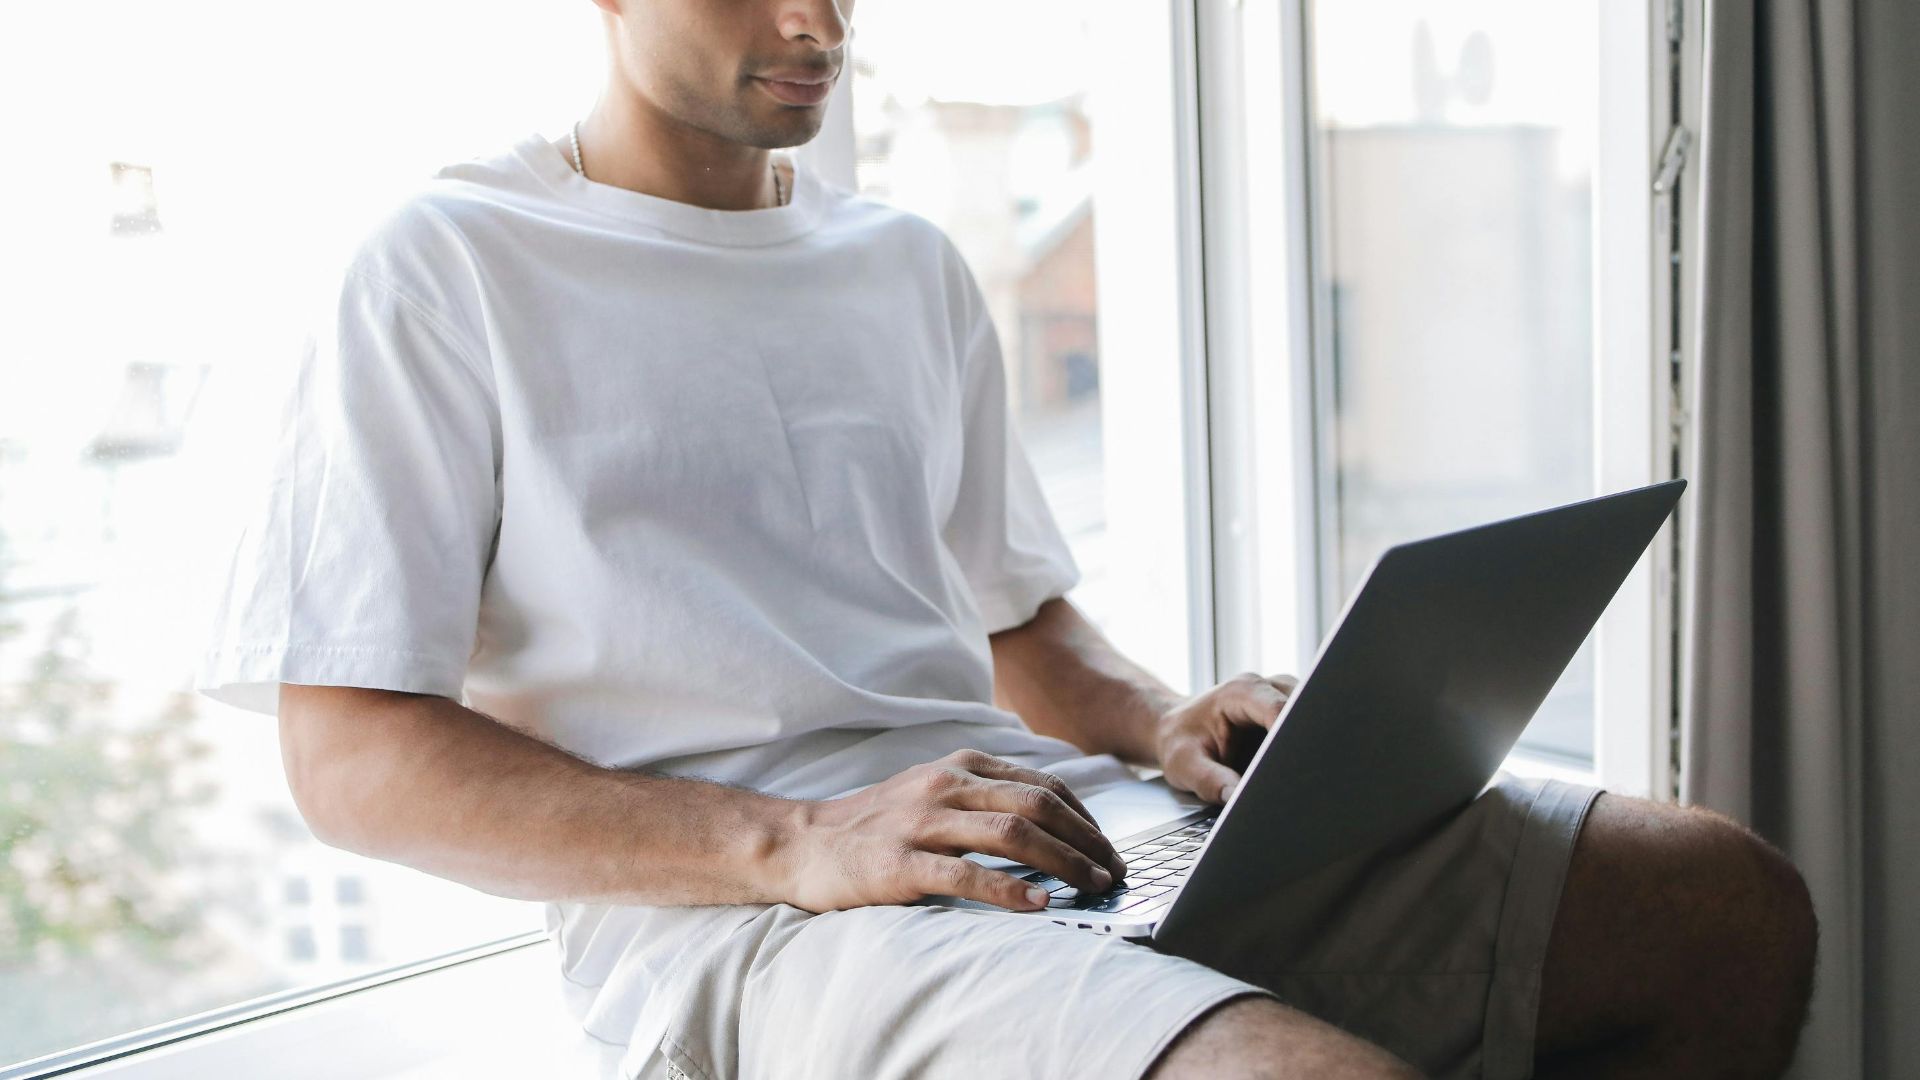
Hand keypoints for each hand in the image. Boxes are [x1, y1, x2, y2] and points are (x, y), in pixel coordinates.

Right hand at [776, 748, 1129, 913]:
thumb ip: (985, 799)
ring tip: (1093, 886)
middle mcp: (946, 786)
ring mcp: (922, 822)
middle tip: (1115, 872)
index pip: (1043, 784)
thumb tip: (1053, 826)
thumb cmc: (875, 824)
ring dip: (1063, 861)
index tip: (1109, 848)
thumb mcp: (934, 793)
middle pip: (1037, 805)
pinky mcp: (900, 862)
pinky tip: (1039, 905)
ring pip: (1012, 833)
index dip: (1086, 818)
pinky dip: (1009, 889)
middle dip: (1086, 840)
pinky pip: (965, 873)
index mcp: (960, 767)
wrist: (801, 842)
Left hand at [1153, 671, 1299, 803]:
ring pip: (1314, 720)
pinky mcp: (1293, 714)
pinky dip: (1306, 751)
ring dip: (1310, 748)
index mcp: (1241, 692)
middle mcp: (1269, 687)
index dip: (1294, 737)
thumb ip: (1210, 780)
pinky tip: (1299, 773)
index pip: (1281, 709)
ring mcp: (1285, 697)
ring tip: (1300, 779)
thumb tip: (1239, 798)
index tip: (1297, 766)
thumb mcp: (1184, 764)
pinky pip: (1309, 729)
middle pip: (1306, 711)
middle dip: (1307, 744)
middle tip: (1303, 780)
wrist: (1178, 730)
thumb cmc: (1180, 743)